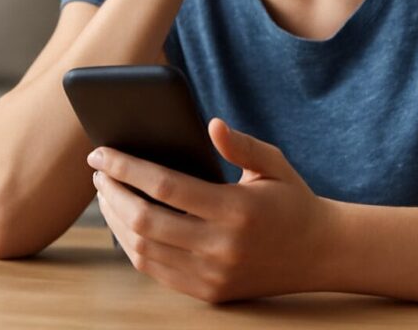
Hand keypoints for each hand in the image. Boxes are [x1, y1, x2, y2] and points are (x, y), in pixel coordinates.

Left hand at [88, 118, 331, 303]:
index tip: (101, 152)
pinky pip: (157, 271)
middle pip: (145, 221)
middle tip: (97, 171)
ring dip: (115, 220)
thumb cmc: (292, 199)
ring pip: (144, 250)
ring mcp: (213, 275)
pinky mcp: (209, 293)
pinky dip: (133, 246)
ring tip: (105, 193)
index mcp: (237, 209)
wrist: (321, 253)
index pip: (165, 187)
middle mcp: (222, 247)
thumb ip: (241, 144)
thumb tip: (210, 124)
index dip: (127, 168)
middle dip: (112, 193)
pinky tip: (124, 222)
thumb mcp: (274, 163)